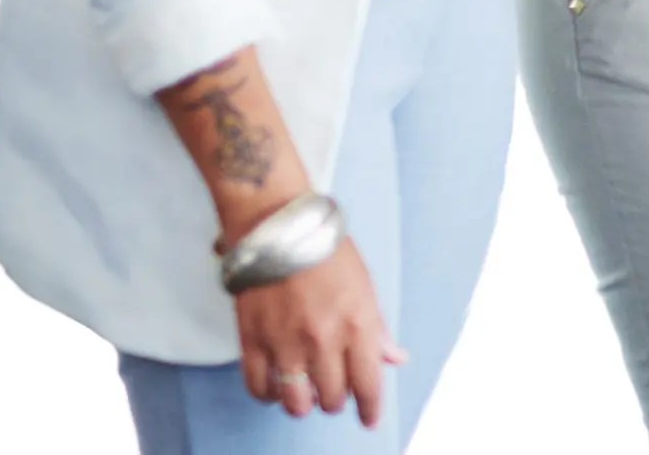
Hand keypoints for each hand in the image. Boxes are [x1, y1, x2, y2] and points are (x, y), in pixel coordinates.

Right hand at [235, 237, 404, 424]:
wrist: (279, 229)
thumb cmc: (327, 252)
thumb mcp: (365, 286)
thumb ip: (378, 328)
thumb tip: (395, 359)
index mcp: (357, 324)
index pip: (368, 384)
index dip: (370, 407)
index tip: (370, 419)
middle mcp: (322, 340)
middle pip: (332, 397)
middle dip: (337, 399)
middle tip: (335, 389)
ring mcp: (285, 344)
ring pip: (296, 403)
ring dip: (304, 403)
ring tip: (306, 390)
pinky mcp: (252, 342)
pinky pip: (259, 388)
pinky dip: (269, 394)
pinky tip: (277, 385)